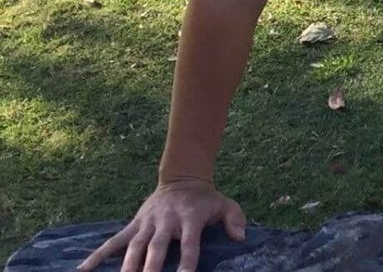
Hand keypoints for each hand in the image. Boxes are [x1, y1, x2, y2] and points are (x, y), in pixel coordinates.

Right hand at [77, 178, 246, 271]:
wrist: (183, 179)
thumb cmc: (206, 200)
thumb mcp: (226, 204)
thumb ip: (235, 220)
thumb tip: (240, 238)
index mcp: (190, 219)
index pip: (189, 244)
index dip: (187, 262)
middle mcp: (167, 221)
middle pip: (156, 248)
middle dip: (151, 269)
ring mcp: (147, 223)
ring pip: (133, 247)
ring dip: (126, 267)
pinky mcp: (134, 225)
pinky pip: (113, 241)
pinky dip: (97, 255)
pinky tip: (82, 270)